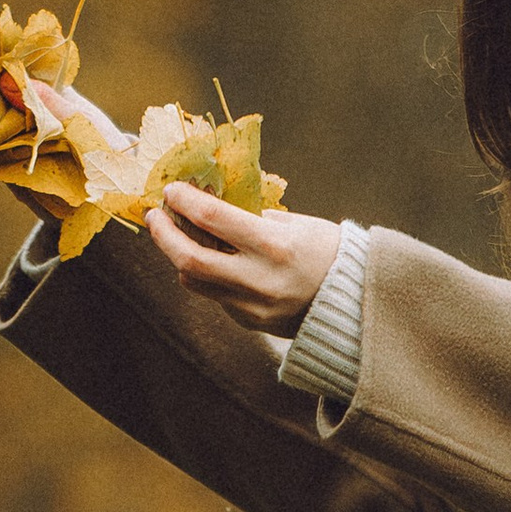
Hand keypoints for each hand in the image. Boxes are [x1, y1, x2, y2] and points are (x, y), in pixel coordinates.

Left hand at [147, 184, 342, 333]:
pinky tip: (216, 261)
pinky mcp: (249, 321)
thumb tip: (209, 205)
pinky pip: (216, 295)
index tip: (172, 190)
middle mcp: (258, 279)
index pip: (212, 219)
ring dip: (180, 256)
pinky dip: (208, 275)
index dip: (184, 201)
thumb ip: (251, 218)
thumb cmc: (328, 252)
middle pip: (190, 259)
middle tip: (155, 216)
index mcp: (273, 246)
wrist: (355, 302)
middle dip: (164, 236)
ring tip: (178, 236)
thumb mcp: (295, 224)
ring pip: (195, 282)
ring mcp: (251, 306)